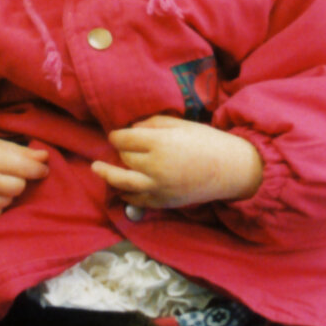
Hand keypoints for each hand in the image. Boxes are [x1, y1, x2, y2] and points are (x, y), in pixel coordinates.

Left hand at [93, 114, 262, 208]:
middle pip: (125, 158)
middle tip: (122, 148)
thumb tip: (131, 129)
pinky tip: (120, 189)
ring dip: (107, 175)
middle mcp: (155, 166)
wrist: (229, 169)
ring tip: (96, 169)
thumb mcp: (181, 124)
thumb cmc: (207, 141)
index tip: (116, 135)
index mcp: (160, 143)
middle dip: (121, 152)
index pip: (124, 139)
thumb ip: (153, 123)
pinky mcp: (163, 201)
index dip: (117, 136)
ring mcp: (157, 187)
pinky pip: (137, 199)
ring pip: (123, 182)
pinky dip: (126, 194)